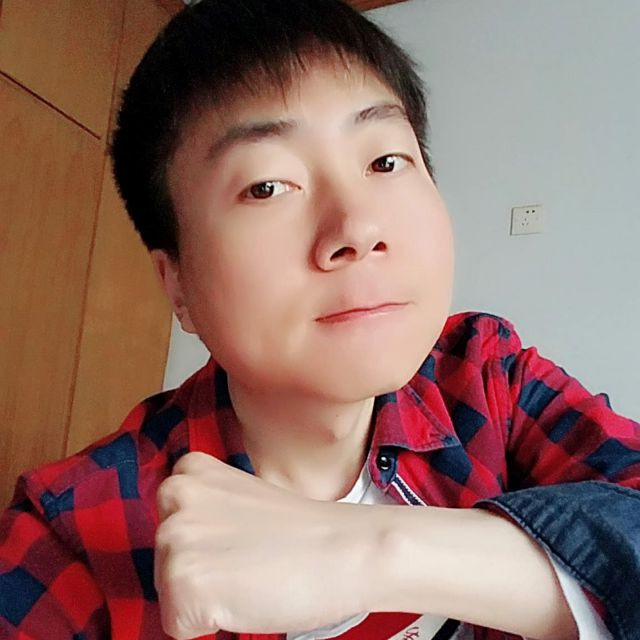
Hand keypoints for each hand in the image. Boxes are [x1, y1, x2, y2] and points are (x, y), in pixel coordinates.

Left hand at [154, 452, 379, 638]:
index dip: (204, 543)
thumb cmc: (302, 531)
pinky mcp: (184, 582)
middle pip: (164, 559)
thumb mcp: (240, 499)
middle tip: (247, 558)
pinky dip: (208, 624)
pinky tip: (244, 597)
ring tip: (248, 575)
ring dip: (204, 595)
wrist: (341, 549)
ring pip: (169, 592)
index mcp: (190, 471)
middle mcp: (176, 495)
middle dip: (200, 568)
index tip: (236, 539)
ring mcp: (177, 537)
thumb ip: (206, 509)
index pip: (170, 526)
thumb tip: (187, 547)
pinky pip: (177, 625)